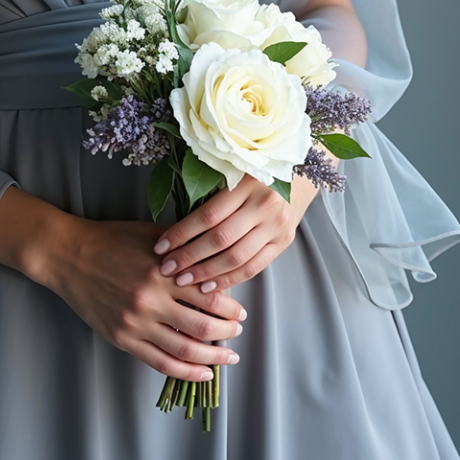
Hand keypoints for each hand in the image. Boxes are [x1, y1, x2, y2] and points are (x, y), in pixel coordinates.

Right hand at [42, 216, 246, 382]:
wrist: (69, 256)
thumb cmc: (111, 239)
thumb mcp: (150, 235)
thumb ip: (183, 247)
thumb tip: (215, 263)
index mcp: (161, 272)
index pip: (209, 296)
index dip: (230, 307)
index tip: (240, 311)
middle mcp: (151, 300)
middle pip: (202, 326)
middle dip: (227, 333)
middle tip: (238, 332)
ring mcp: (135, 323)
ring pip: (184, 351)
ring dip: (212, 358)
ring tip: (228, 358)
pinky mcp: (122, 339)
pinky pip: (160, 363)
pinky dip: (186, 373)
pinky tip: (203, 375)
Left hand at [151, 173, 318, 292]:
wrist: (298, 175)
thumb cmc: (255, 173)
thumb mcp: (233, 173)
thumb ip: (211, 194)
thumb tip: (174, 228)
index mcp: (246, 183)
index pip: (208, 215)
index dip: (182, 233)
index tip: (161, 246)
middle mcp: (264, 205)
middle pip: (220, 239)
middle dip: (189, 257)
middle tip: (166, 269)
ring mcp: (276, 226)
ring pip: (236, 258)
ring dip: (206, 273)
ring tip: (183, 281)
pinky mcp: (283, 242)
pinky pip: (253, 267)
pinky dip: (229, 279)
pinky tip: (209, 286)